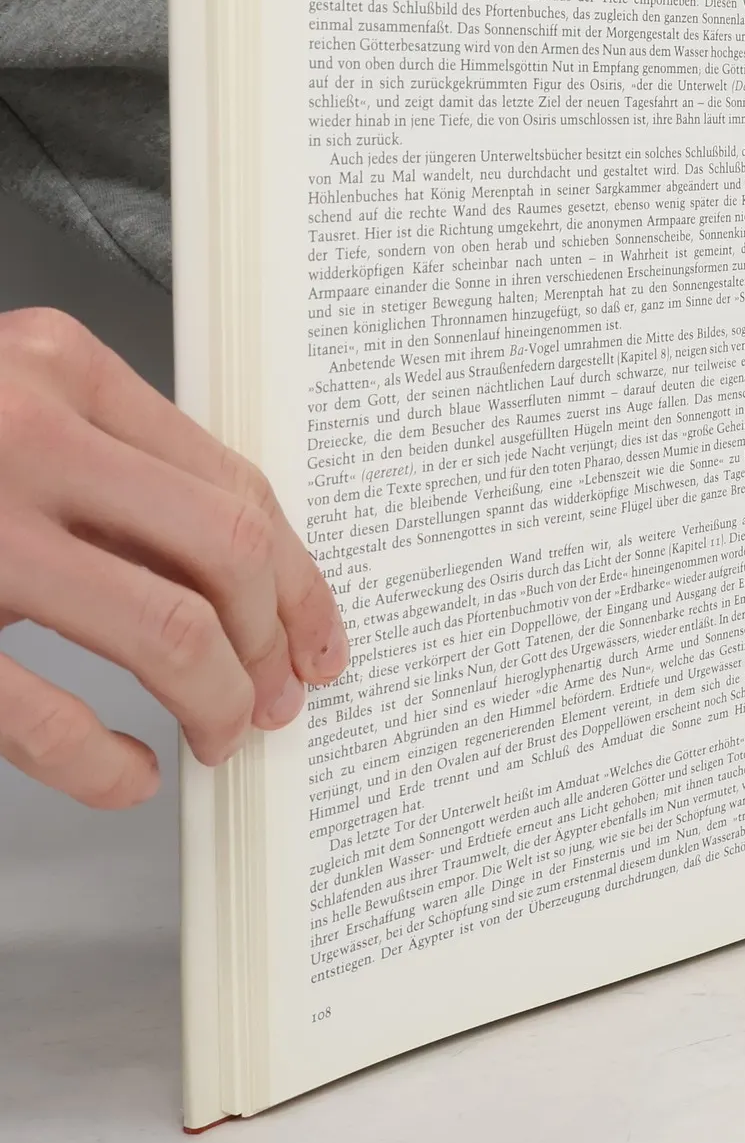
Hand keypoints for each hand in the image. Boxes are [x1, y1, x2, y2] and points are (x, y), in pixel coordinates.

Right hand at [0, 308, 346, 806]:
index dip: (297, 576)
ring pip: (163, 627)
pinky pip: (41, 711)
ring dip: (213, 698)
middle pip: (222, 551)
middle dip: (270, 641)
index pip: (234, 483)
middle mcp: (22, 432)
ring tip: (218, 732)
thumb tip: (239, 572)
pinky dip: (102, 761)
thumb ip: (108, 465)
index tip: (315, 633)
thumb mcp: (11, 408)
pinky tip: (124, 773)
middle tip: (275, 696)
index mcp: (59, 369)